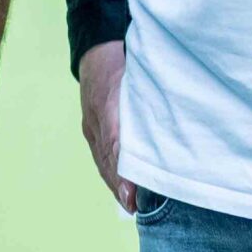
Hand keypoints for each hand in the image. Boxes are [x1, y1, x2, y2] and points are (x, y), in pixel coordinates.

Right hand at [76, 40, 137, 211]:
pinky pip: (100, 153)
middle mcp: (97, 122)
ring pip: (104, 159)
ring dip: (115, 182)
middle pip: (109, 160)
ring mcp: (92, 124)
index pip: (116, 149)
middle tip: (134, 208)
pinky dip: (110, 171)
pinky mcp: (92, 125)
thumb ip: (145, 103)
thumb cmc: (122, 59)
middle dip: (120, 185)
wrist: (97, 43)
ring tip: (129, 204)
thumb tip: (159, 130)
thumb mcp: (136, 76)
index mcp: (108, 110)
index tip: (131, 196)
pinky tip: (119, 184)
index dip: (123, 175)